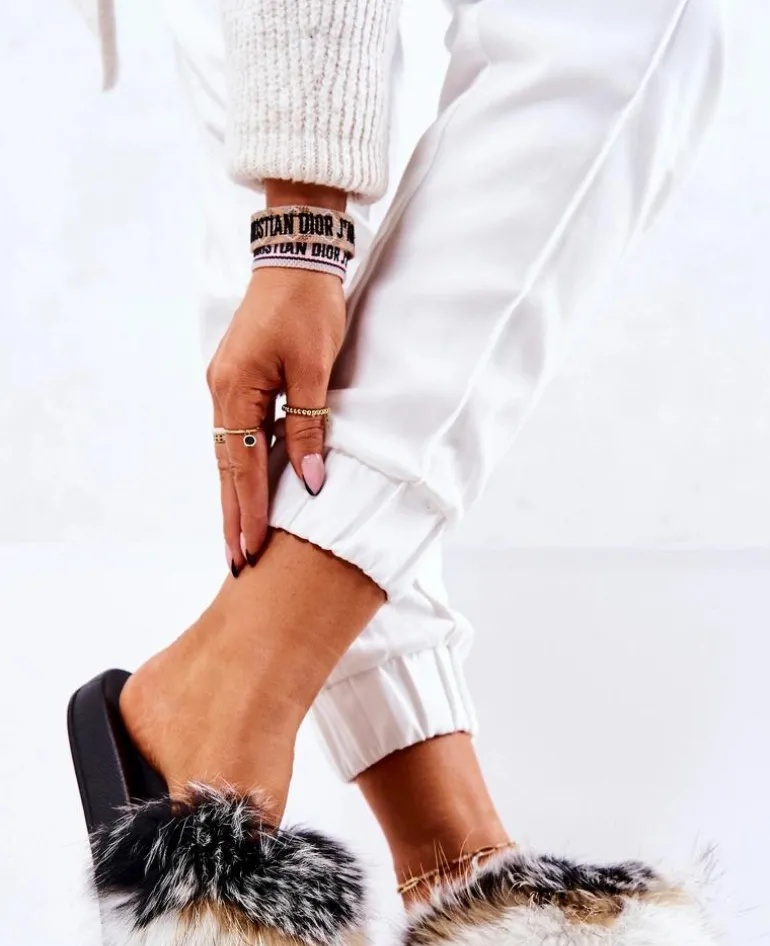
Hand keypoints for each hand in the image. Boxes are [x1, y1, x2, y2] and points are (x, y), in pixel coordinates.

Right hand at [207, 264, 344, 570]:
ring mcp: (225, 386)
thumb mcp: (314, 367)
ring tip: (238, 539)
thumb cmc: (307, 304)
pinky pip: (235, 436)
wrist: (295, 255)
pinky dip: (240, 469)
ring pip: (228, 455)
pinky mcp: (236, 381)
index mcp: (236, 389)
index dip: (250, 512)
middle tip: (235, 564)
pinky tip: (245, 491)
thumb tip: (310, 480)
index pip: (244, 466)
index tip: (251, 551)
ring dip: (234, 498)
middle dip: (233, 518)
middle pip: (227, 469)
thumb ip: (308, 425)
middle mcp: (221, 392)